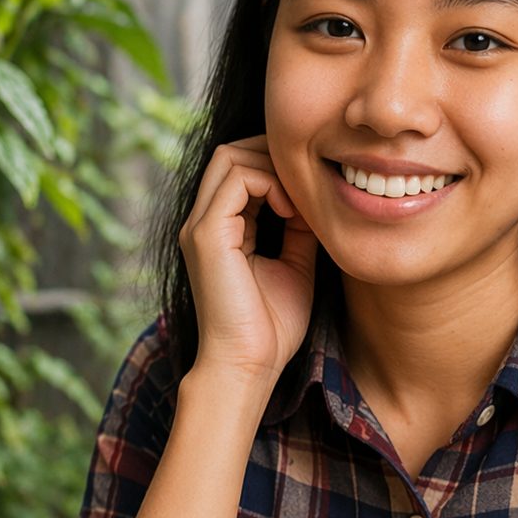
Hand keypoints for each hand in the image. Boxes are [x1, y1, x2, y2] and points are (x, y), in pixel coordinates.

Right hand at [179, 134, 318, 384]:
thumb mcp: (295, 265)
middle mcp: (203, 222)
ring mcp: (200, 226)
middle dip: (273, 156)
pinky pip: (236, 179)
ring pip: (229, 156)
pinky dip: (269, 183)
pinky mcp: (207, 234)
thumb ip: (299, 229)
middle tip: (308, 183)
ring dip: (273, 168)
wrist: (249, 365)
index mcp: (220, 229)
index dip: (278, 168)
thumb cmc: (271, 327)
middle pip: (231, 152)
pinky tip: (291, 211)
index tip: (311, 192)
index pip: (240, 169)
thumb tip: (317, 198)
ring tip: (299, 202)